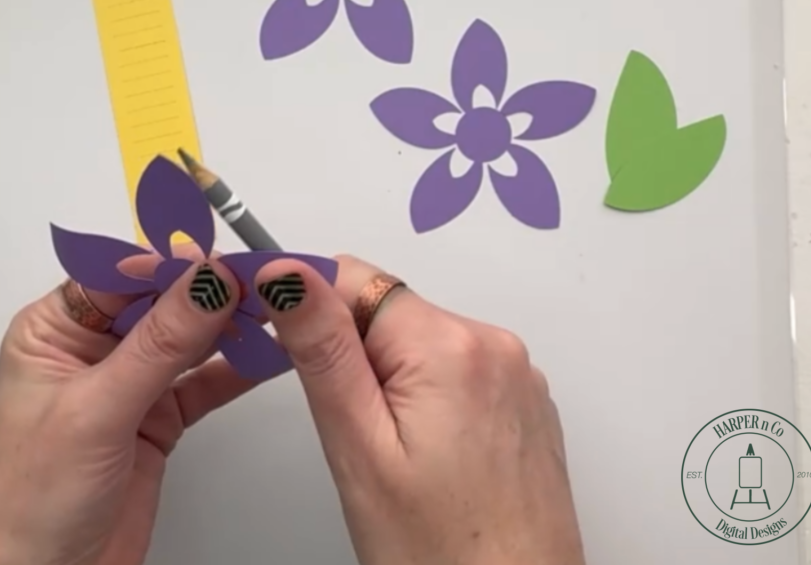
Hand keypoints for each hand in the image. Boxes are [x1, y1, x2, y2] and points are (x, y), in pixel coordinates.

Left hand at [0, 245, 259, 564]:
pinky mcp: (158, 420)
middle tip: (261, 281)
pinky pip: (204, 383)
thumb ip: (158, 345)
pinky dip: (236, 371)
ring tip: (274, 310)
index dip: (171, 263)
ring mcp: (128, 386)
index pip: (118, 274)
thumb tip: (204, 283)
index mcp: (53, 332)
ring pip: (187, 339)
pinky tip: (268, 356)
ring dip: (229, 326)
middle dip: (209, 291)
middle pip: (160, 302)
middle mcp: (91, 351)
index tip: (222, 258)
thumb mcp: (96, 411)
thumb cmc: (30, 503)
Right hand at [252, 255, 585, 564]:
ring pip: (422, 342)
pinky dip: (432, 396)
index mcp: (449, 346)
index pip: (353, 276)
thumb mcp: (359, 447)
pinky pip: (459, 371)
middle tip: (353, 430)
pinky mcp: (526, 402)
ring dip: (393, 377)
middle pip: (390, 310)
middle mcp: (494, 345)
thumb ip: (322, 349)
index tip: (284, 342)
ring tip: (397, 453)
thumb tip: (287, 273)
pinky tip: (432, 456)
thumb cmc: (441, 551)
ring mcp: (518, 375)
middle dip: (354, 354)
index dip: (307, 304)